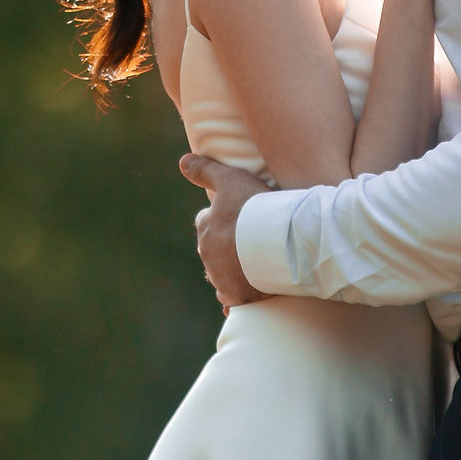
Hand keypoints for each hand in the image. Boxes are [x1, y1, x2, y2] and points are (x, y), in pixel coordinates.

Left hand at [178, 152, 273, 308]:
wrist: (278, 246)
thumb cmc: (255, 209)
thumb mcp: (231, 179)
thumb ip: (206, 170)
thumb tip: (182, 161)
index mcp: (205, 226)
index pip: (208, 220)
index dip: (223, 217)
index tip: (239, 217)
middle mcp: (208, 253)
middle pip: (214, 248)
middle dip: (226, 244)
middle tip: (248, 240)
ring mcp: (221, 276)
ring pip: (221, 272)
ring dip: (232, 269)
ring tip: (252, 265)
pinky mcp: (236, 295)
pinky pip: (231, 298)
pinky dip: (237, 294)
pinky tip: (247, 293)